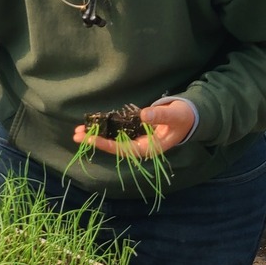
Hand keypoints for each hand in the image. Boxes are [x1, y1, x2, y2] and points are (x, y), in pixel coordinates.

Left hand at [73, 98, 195, 157]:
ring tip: (78, 130)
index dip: (106, 145)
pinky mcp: (134, 129)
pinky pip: (117, 130)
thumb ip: (160, 116)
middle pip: (114, 146)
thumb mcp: (175, 116)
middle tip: (76, 135)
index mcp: (150, 148)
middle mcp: (140, 145)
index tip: (90, 139)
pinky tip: (92, 123)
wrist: (189, 116)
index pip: (124, 149)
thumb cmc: (183, 117)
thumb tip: (143, 115)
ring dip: (96, 134)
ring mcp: (136, 138)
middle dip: (95, 141)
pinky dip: (104, 127)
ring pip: (113, 139)